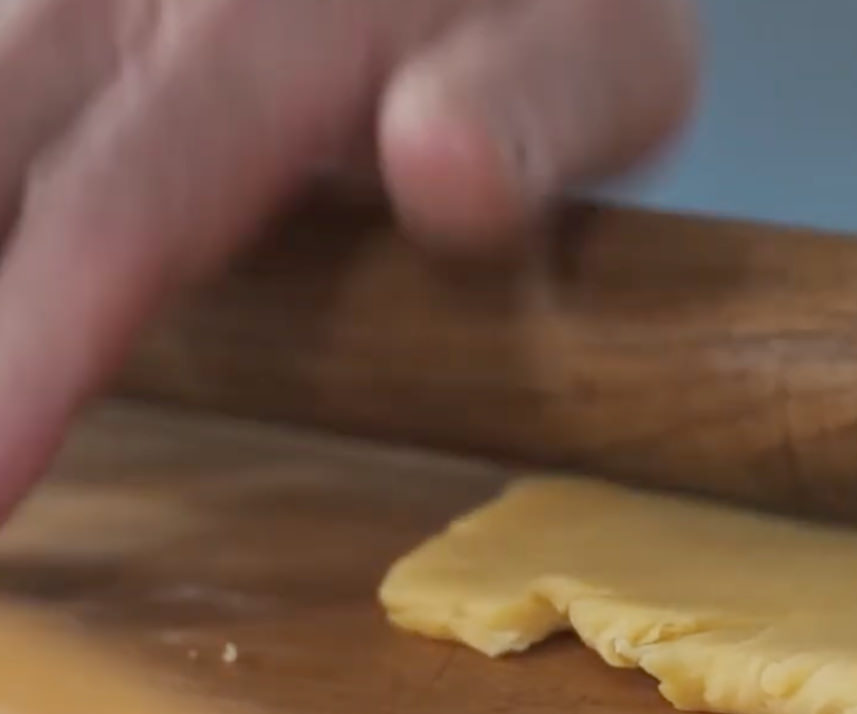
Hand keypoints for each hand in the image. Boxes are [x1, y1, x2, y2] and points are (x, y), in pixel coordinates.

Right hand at [0, 0, 698, 515]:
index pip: (131, 199)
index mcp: (274, 28)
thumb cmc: (560, 12)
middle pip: (2, 146)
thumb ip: (535, 112)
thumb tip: (442, 172)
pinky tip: (20, 300)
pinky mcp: (76, 27)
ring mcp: (91, 7)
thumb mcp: (601, 56)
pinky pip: (10, 107)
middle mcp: (144, 4)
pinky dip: (7, 199)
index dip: (41, 340)